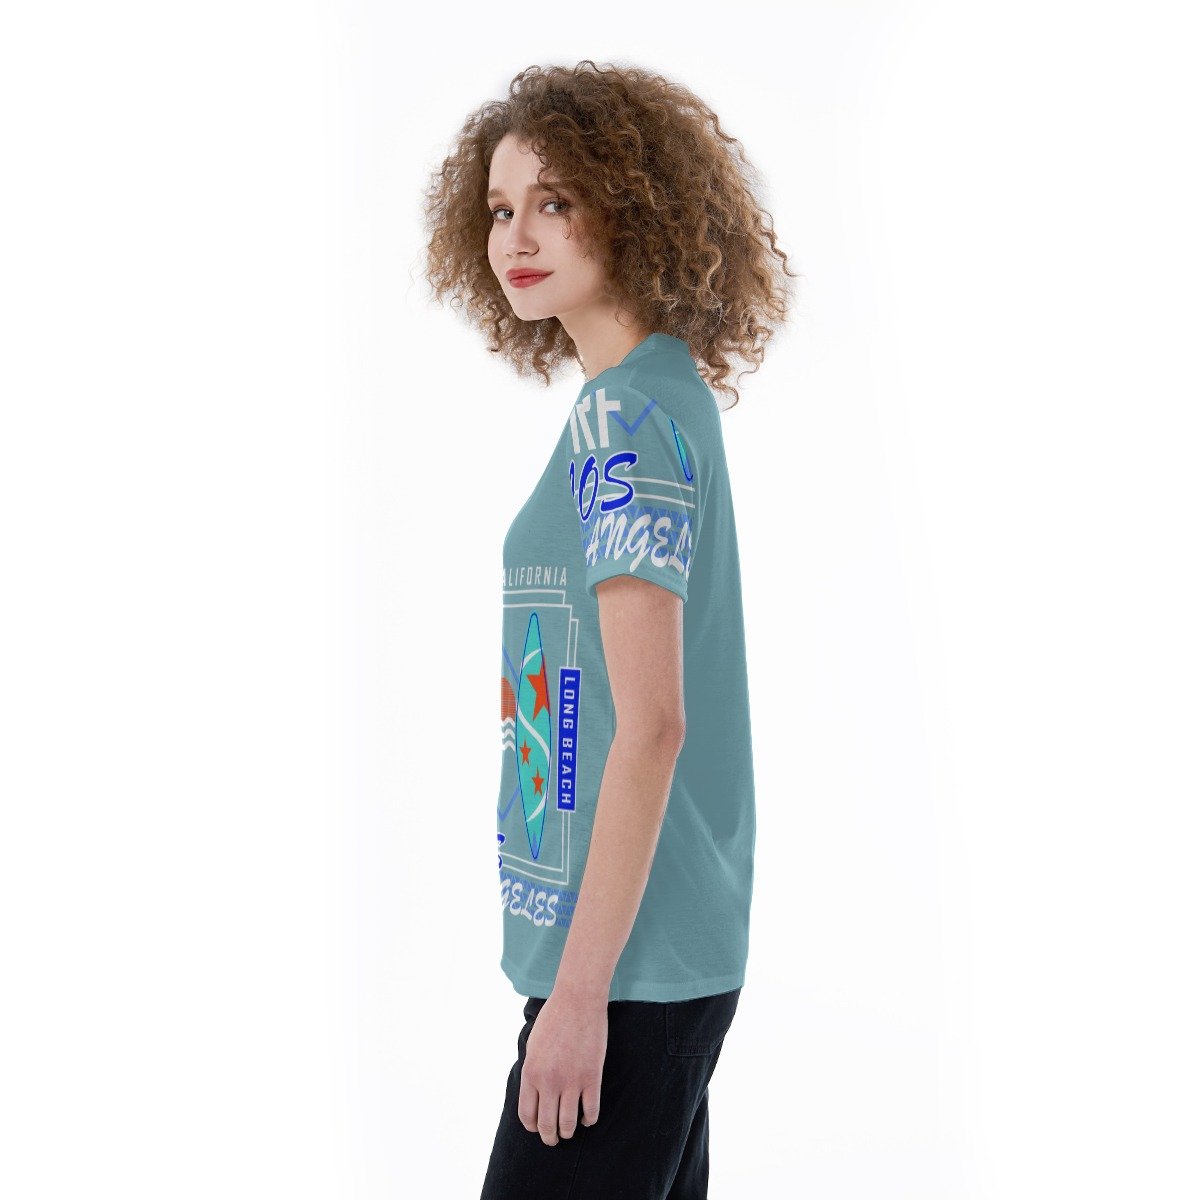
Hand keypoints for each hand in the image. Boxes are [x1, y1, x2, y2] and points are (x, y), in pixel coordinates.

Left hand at [518, 988, 607, 1145]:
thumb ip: (532, 1071)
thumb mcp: (532, 1045)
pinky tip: (586, 1118)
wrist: (578, 1000)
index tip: (537, 1128)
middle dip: (549, 1136)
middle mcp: (549, 1081)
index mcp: (531, 1073)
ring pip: (568, 1123)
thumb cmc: (553, 1018)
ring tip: (568, 1131)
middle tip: (553, 1139)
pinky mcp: (592, 1077)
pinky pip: (591, 1111)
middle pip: (546, 1125)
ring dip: (567, 1132)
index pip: (527, 1115)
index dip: (532, 1126)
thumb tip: (534, 1094)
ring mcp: (572, 1081)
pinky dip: (588, 1120)